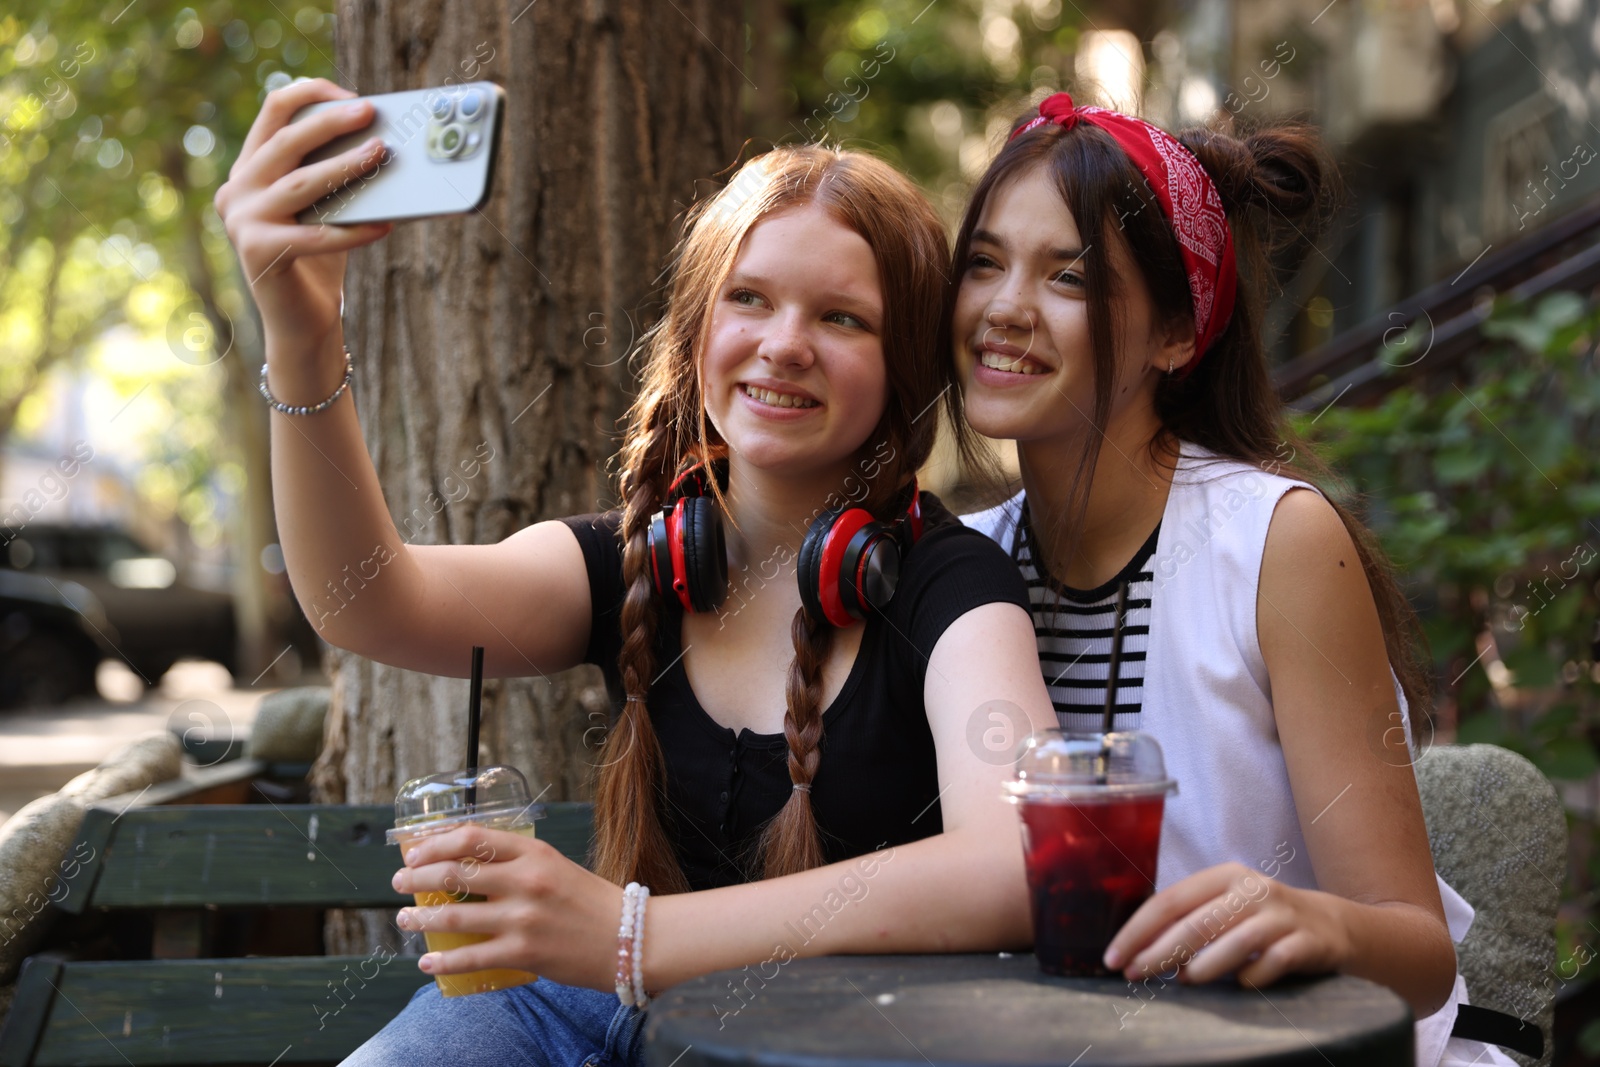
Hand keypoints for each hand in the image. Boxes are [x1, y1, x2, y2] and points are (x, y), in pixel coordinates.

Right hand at [213, 77, 392, 352]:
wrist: (304, 323)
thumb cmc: (320, 260)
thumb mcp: (326, 207)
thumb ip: (335, 173)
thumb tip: (382, 139)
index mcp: (249, 170)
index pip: (273, 112)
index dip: (311, 94)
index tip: (351, 94)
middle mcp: (236, 190)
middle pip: (285, 142)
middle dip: (329, 123)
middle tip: (369, 112)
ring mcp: (242, 221)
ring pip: (300, 183)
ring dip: (345, 167)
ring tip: (381, 154)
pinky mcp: (258, 252)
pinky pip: (316, 235)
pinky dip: (354, 231)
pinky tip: (386, 225)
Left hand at [391, 824, 625, 991]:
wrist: (629, 939)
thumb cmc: (590, 902)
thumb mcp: (554, 866)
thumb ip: (517, 864)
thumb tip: (466, 868)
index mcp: (534, 852)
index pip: (471, 838)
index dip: (434, 843)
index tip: (415, 851)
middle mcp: (526, 881)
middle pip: (455, 872)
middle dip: (417, 877)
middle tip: (399, 882)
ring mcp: (523, 918)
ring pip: (455, 914)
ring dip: (421, 917)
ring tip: (404, 919)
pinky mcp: (523, 953)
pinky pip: (471, 956)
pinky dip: (443, 960)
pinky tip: (428, 961)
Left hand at [1102, 862, 1351, 989]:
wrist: (1331, 925)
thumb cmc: (1261, 919)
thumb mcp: (1226, 907)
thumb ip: (1189, 920)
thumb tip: (1140, 950)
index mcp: (1224, 876)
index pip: (1170, 900)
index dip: (1138, 930)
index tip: (1114, 957)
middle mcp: (1252, 889)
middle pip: (1197, 922)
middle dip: (1159, 952)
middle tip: (1134, 975)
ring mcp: (1282, 915)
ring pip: (1234, 941)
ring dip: (1203, 966)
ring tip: (1184, 981)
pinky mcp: (1307, 942)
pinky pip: (1273, 962)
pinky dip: (1251, 977)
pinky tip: (1239, 985)